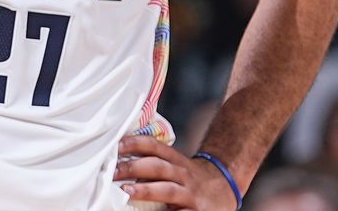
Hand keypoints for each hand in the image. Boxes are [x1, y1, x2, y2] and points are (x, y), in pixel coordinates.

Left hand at [115, 137, 236, 209]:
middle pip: (157, 166)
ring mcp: (190, 193)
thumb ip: (153, 162)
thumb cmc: (189, 179)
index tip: (114, 146)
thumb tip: (118, 164)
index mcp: (175, 159)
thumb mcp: (175, 165)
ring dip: (145, 190)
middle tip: (112, 172)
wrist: (225, 189)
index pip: (152, 146)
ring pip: (167, 189)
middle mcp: (182, 173)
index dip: (133, 143)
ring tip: (126, 192)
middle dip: (133, 168)